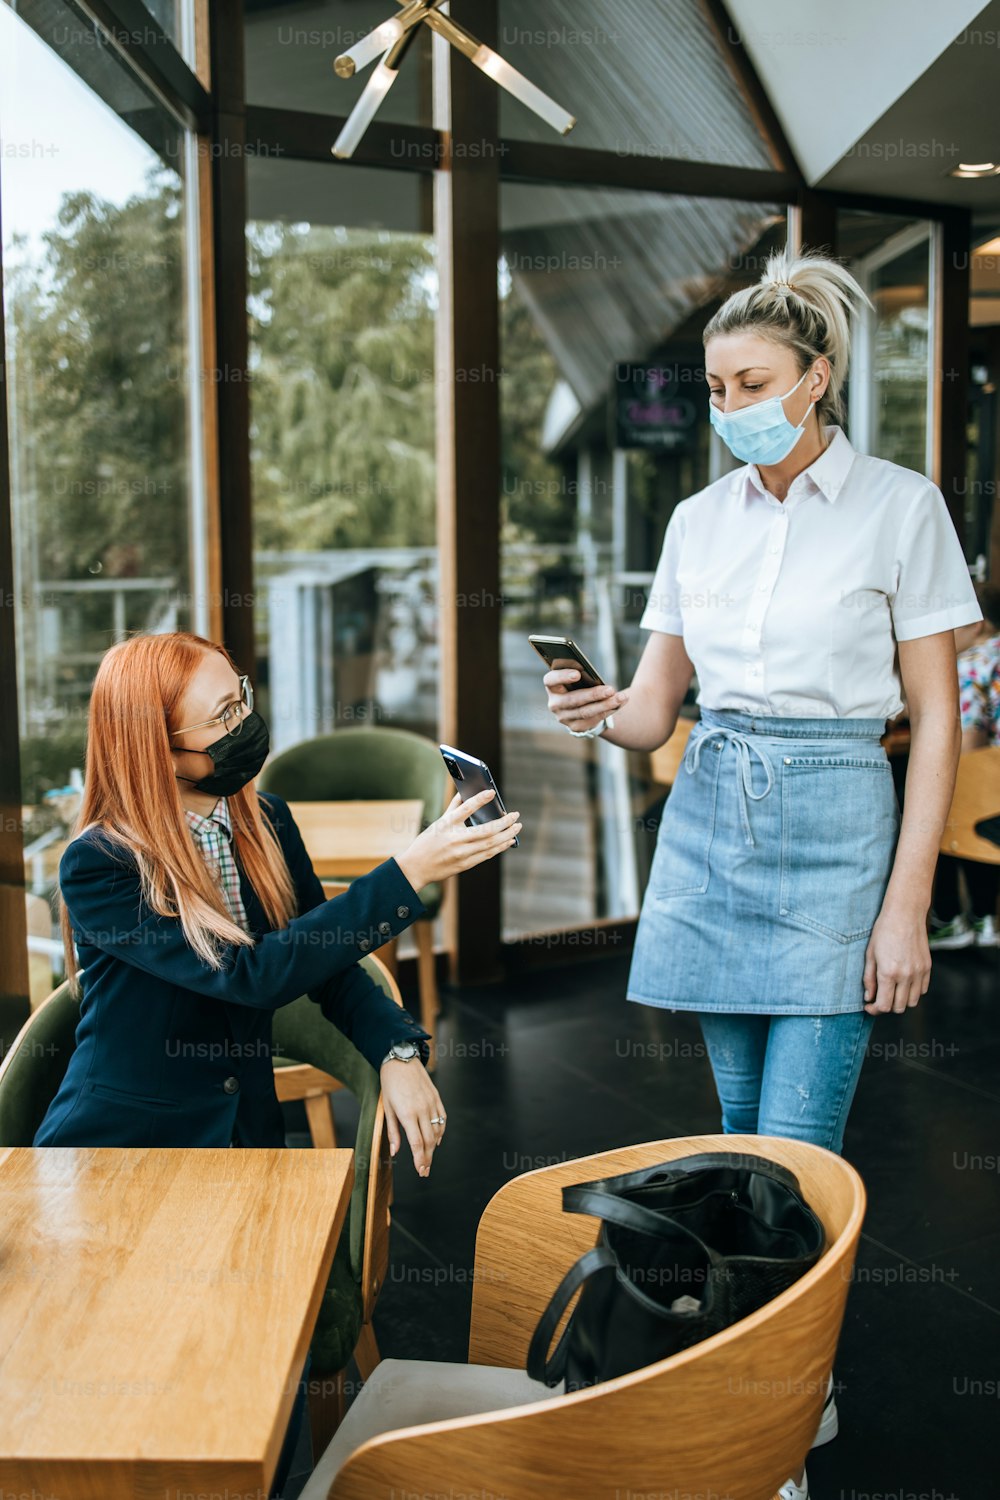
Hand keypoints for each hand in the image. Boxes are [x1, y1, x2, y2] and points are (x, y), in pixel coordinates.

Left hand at [380, 1059, 446, 1176]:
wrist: (401, 1060)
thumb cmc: (390, 1084)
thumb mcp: (387, 1108)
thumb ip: (392, 1131)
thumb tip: (395, 1151)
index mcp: (407, 1114)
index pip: (417, 1143)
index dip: (420, 1159)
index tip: (421, 1170)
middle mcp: (422, 1110)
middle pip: (429, 1141)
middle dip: (427, 1158)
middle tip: (425, 1171)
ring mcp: (431, 1103)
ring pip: (437, 1131)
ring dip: (434, 1147)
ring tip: (428, 1157)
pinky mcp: (436, 1097)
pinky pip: (443, 1119)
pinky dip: (441, 1131)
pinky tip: (437, 1139)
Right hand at [396, 790, 520, 890]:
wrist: (416, 867)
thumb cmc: (427, 842)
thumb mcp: (438, 822)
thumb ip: (453, 807)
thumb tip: (463, 791)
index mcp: (447, 824)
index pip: (466, 808)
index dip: (480, 799)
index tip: (492, 792)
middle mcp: (455, 839)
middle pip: (486, 830)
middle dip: (504, 823)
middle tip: (516, 816)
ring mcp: (461, 853)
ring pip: (490, 844)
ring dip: (506, 835)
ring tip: (517, 827)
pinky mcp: (465, 864)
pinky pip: (487, 854)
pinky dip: (500, 847)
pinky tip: (509, 841)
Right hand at [544, 668, 627, 732]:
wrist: (583, 705)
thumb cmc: (580, 684)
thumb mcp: (579, 677)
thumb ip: (582, 672)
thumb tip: (591, 672)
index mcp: (552, 686)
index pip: (550, 680)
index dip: (562, 676)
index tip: (577, 674)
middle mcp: (554, 703)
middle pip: (573, 699)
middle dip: (594, 694)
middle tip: (611, 690)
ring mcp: (564, 717)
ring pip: (586, 712)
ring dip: (605, 705)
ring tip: (620, 698)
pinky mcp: (576, 727)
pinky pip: (593, 720)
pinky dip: (608, 711)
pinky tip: (619, 704)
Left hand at [862, 906, 930, 1013]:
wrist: (905, 914)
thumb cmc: (883, 931)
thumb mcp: (870, 954)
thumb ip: (869, 978)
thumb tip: (868, 997)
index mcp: (888, 973)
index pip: (884, 1005)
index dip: (875, 1010)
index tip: (869, 1006)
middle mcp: (906, 975)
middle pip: (899, 1007)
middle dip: (887, 1007)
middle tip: (879, 999)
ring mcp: (919, 972)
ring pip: (912, 1002)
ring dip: (901, 1001)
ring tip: (892, 991)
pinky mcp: (928, 968)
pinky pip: (922, 990)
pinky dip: (912, 992)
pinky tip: (903, 983)